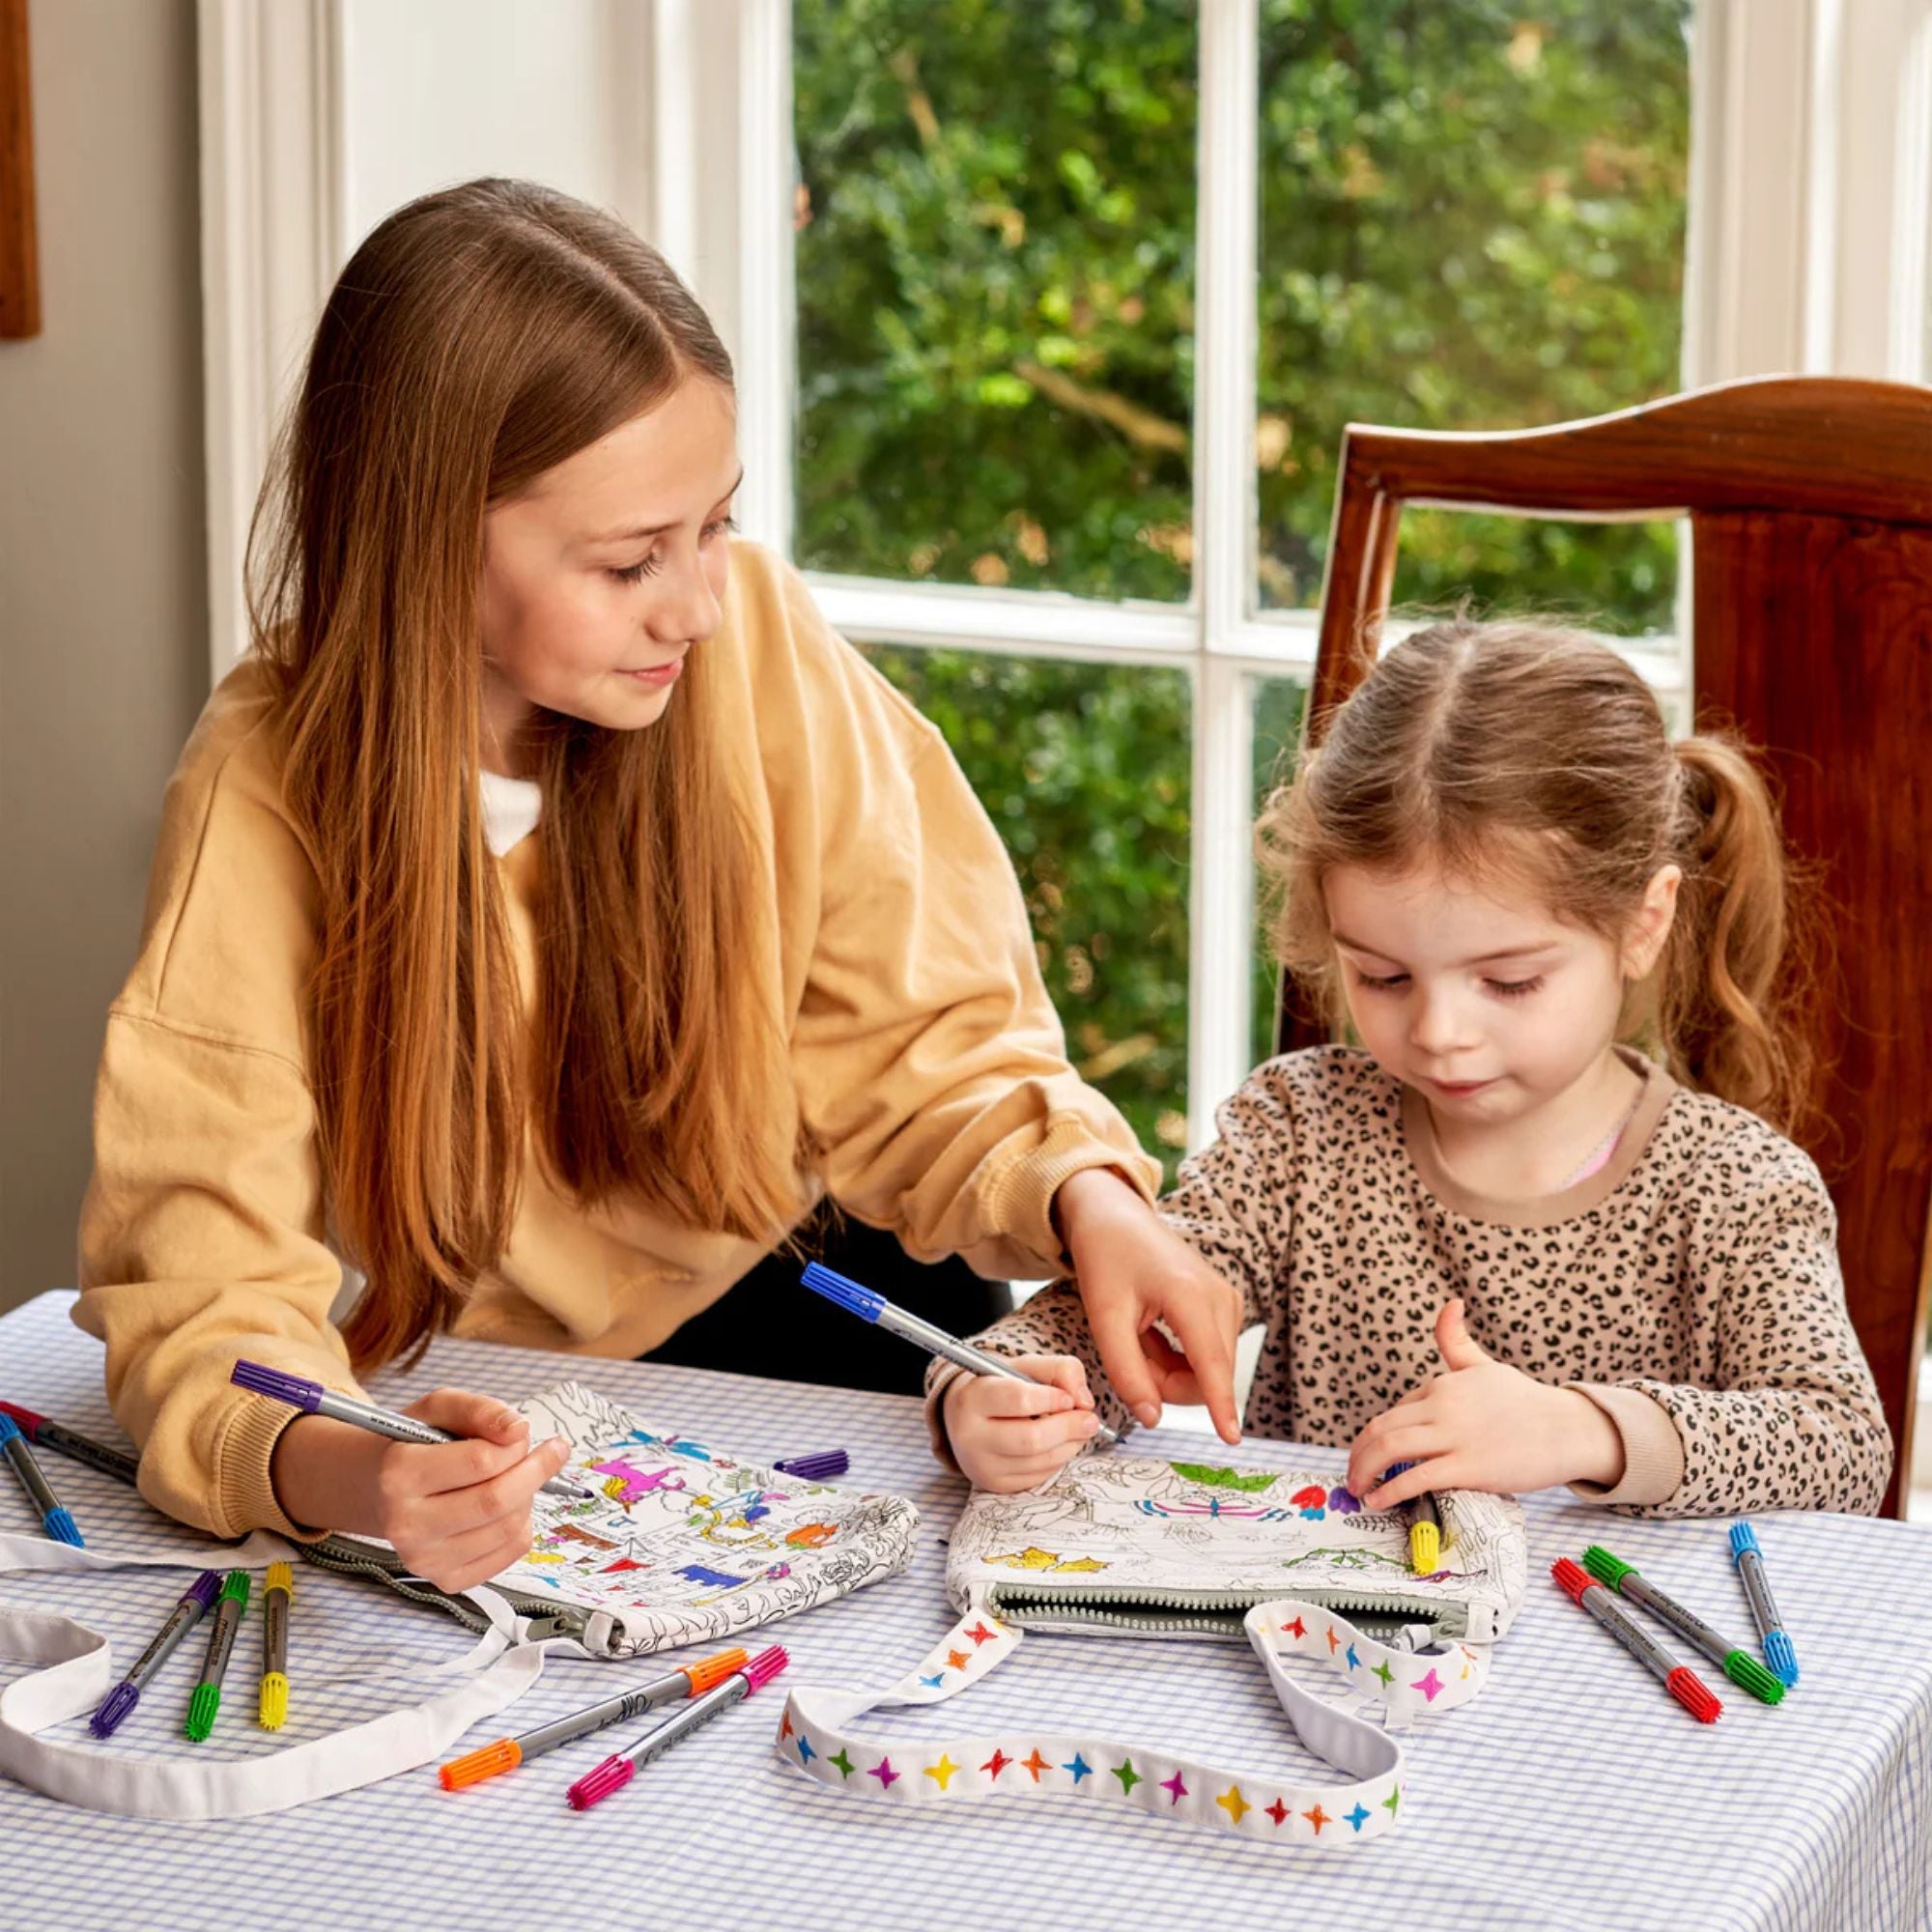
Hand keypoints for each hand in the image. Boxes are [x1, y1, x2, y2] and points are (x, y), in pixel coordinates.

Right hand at [269, 1387, 569, 1591]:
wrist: (379, 1490)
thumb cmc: (416, 1444)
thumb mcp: (439, 1409)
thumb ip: (479, 1409)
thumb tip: (517, 1430)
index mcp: (399, 1474)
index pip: (480, 1461)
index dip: (515, 1444)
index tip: (524, 1432)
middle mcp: (406, 1523)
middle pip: (497, 1500)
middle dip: (535, 1471)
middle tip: (552, 1451)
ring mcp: (424, 1559)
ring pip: (508, 1527)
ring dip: (528, 1497)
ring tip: (516, 1478)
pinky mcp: (446, 1580)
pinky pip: (510, 1552)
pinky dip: (523, 1525)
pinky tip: (508, 1507)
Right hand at [942, 1355, 1099, 1491]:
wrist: (966, 1418)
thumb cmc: (1002, 1387)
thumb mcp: (1025, 1366)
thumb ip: (1060, 1369)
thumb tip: (1084, 1401)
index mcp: (972, 1398)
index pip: (1019, 1399)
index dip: (1052, 1398)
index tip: (1069, 1398)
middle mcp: (969, 1436)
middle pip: (1032, 1438)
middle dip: (1069, 1427)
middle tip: (1090, 1419)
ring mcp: (981, 1465)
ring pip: (1040, 1460)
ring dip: (1070, 1444)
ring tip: (1079, 1429)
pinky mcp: (996, 1484)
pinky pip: (1039, 1476)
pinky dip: (1059, 1459)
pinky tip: (1060, 1444)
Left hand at [1053, 1168, 1243, 1443]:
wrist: (1115, 1217)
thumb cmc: (1106, 1259)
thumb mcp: (1104, 1317)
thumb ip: (1126, 1372)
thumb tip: (1152, 1419)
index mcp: (1191, 1295)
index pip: (1212, 1365)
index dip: (1221, 1407)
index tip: (1231, 1441)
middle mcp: (1221, 1298)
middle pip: (1207, 1376)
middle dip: (1166, 1383)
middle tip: (1127, 1353)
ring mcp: (1228, 1301)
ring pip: (1208, 1370)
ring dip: (1169, 1372)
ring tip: (1137, 1337)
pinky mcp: (1226, 1307)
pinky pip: (1207, 1356)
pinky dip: (1177, 1358)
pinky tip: (1151, 1332)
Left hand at [1346, 1299, 1624, 1507]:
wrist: (1568, 1429)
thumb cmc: (1526, 1401)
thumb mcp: (1485, 1365)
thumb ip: (1457, 1339)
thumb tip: (1450, 1302)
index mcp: (1443, 1385)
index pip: (1396, 1411)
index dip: (1378, 1437)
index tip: (1371, 1456)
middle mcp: (1442, 1405)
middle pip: (1381, 1428)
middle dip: (1359, 1455)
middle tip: (1352, 1475)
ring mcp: (1454, 1436)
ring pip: (1390, 1448)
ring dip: (1364, 1470)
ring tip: (1359, 1488)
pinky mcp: (1468, 1466)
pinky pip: (1416, 1478)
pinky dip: (1389, 1490)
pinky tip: (1378, 1500)